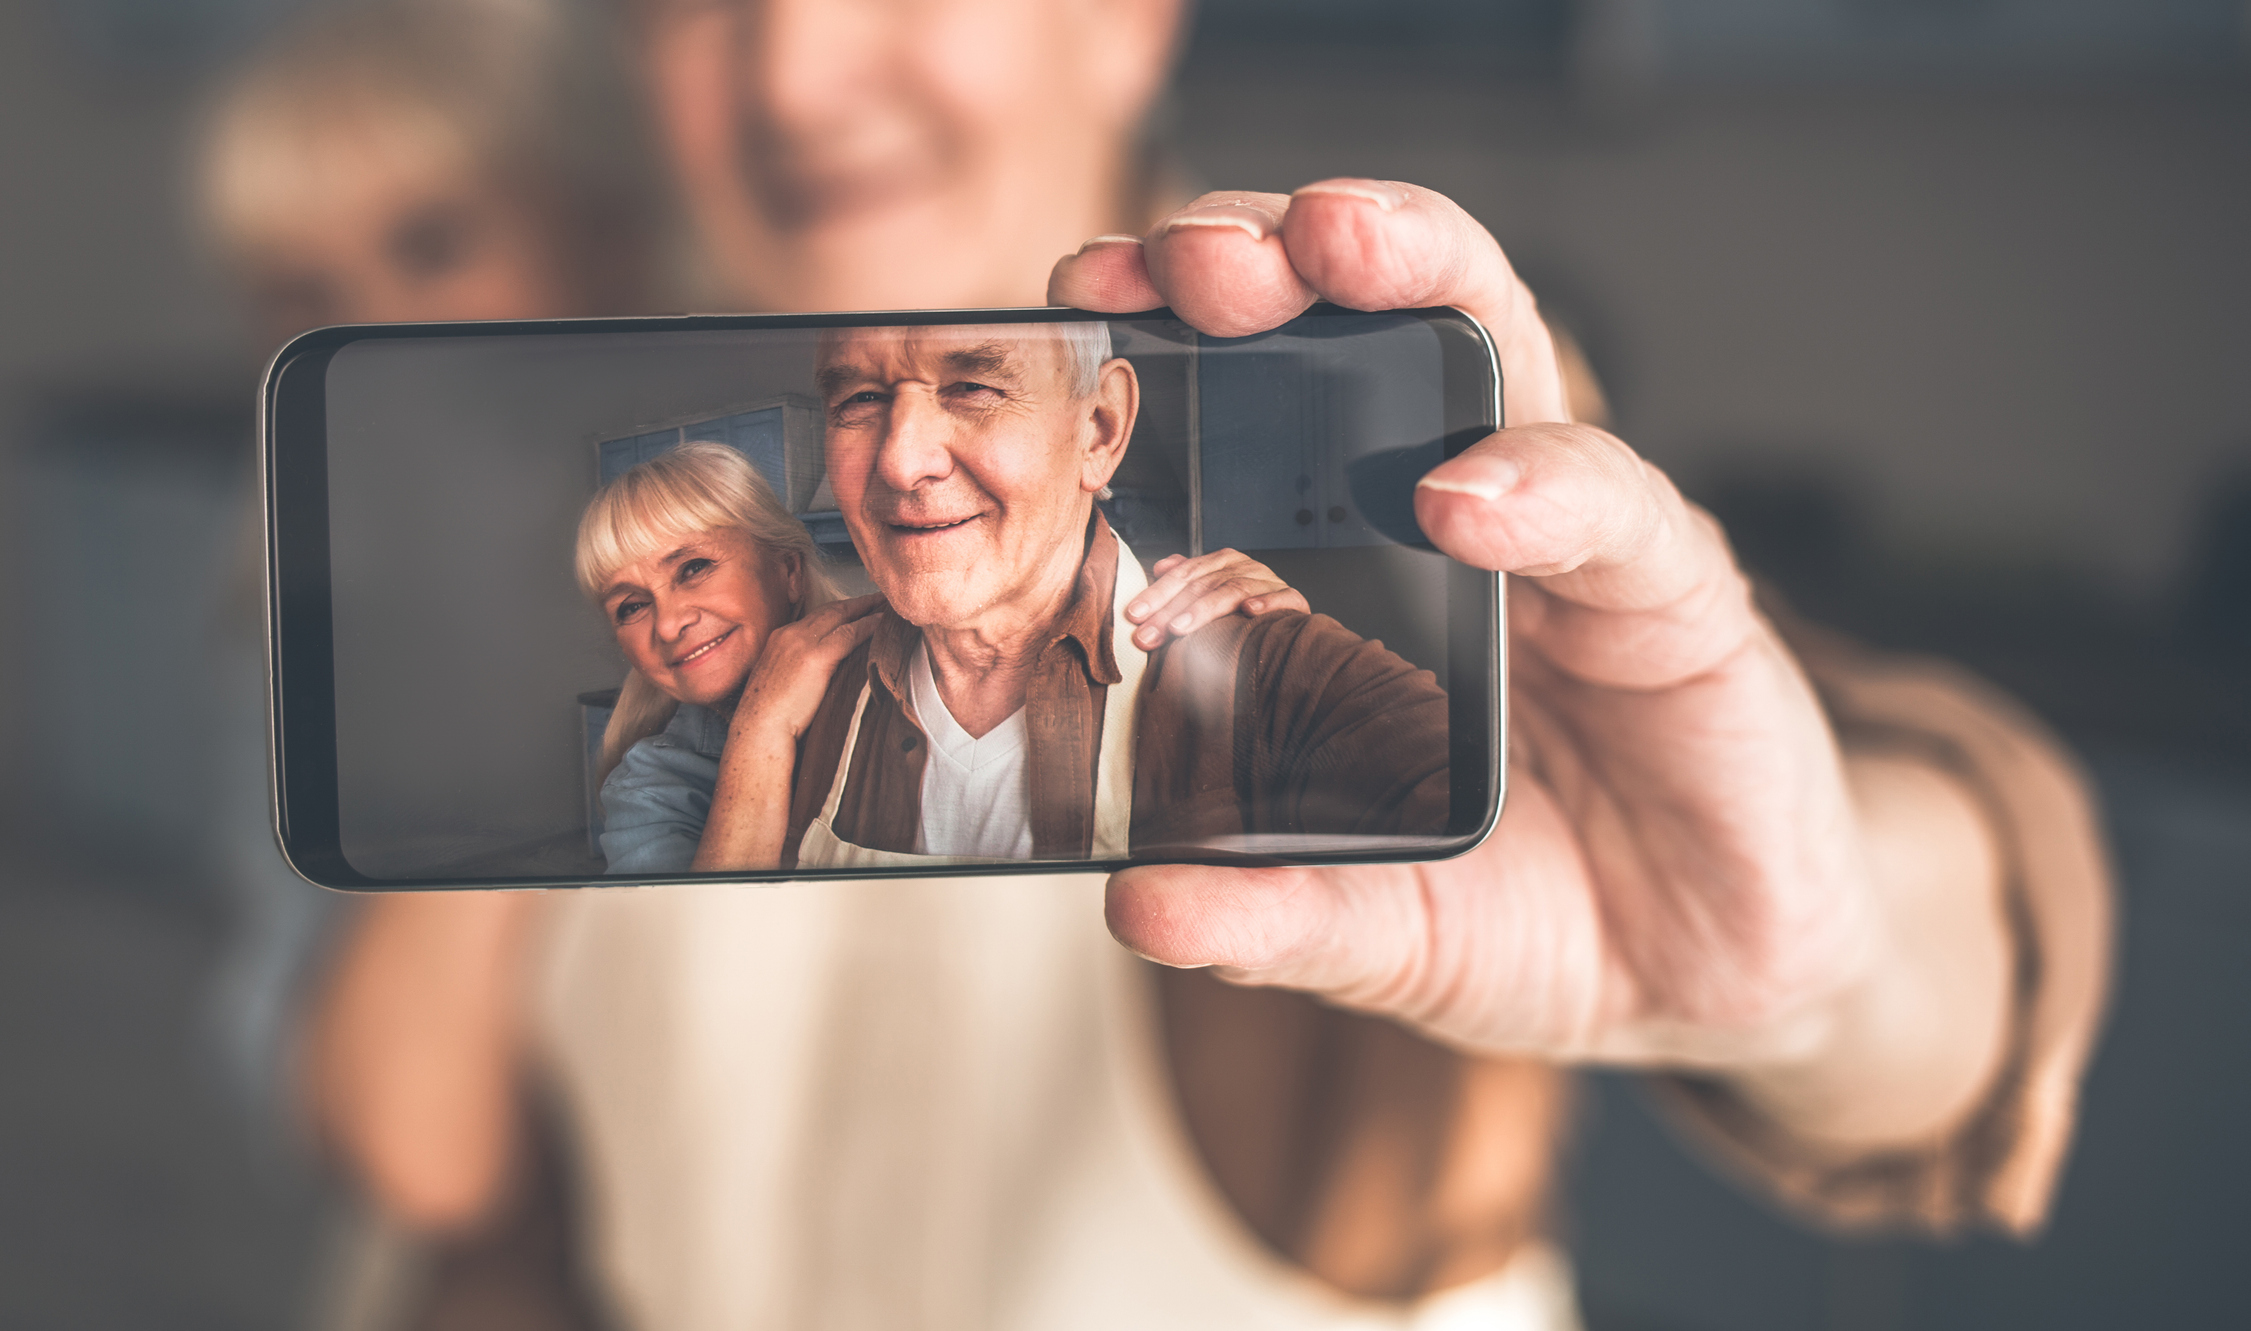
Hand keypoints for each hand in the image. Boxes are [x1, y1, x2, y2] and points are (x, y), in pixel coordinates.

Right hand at [729, 593, 884, 743]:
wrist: (758, 728)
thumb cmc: (769, 715)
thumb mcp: (781, 681)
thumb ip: (799, 668)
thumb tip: (822, 671)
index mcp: (780, 638)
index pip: (815, 617)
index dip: (837, 611)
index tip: (855, 608)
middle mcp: (790, 634)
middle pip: (829, 611)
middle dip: (855, 603)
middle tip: (877, 598)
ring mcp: (801, 643)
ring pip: (840, 616)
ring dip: (866, 609)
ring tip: (885, 605)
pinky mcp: (815, 657)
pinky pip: (848, 634)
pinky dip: (868, 626)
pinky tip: (882, 623)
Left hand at [1052, 183, 2008, 1146]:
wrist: (1705, 975)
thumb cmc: (1532, 906)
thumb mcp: (1379, 927)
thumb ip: (1271, 910)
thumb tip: (1135, 902)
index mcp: (1361, 568)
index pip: (1261, 406)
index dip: (1173, 337)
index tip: (1082, 305)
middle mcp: (1462, 513)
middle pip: (1369, 325)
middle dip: (1275, 255)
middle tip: (1190, 252)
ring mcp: (1575, 537)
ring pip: (1501, 348)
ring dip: (1415, 273)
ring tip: (1330, 248)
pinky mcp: (1681, 594)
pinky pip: (1615, 508)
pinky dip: (1540, 486)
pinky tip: (1464, 496)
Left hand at [1123, 548, 1309, 650]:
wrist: (1289, 624)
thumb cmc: (1244, 610)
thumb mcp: (1212, 592)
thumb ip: (1187, 578)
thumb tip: (1160, 566)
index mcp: (1222, 562)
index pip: (1184, 575)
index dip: (1156, 593)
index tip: (1133, 615)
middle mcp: (1244, 567)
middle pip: (1202, 585)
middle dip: (1170, 612)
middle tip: (1147, 635)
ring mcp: (1269, 582)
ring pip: (1233, 590)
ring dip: (1205, 610)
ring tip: (1180, 628)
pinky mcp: (1293, 600)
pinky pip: (1282, 599)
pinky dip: (1266, 604)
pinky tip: (1249, 613)